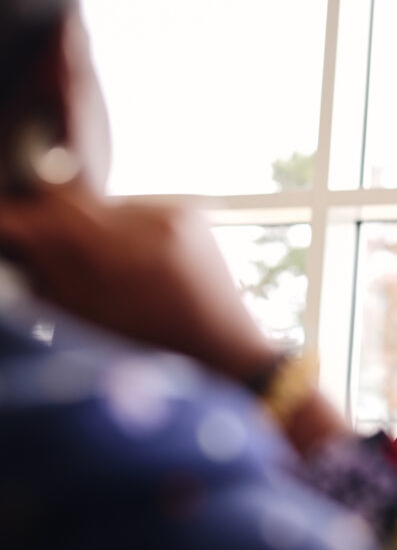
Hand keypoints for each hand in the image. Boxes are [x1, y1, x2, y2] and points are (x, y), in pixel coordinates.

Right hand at [0, 183, 277, 381]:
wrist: (221, 346)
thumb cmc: (150, 345)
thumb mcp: (86, 316)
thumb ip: (49, 268)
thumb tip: (18, 229)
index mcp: (123, 254)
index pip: (52, 212)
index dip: (19, 218)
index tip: (9, 226)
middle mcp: (153, 223)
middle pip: (76, 203)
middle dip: (58, 227)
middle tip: (56, 257)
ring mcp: (175, 213)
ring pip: (107, 208)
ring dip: (96, 231)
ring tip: (113, 273)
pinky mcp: (190, 212)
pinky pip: (139, 212)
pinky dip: (128, 233)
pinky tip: (141, 266)